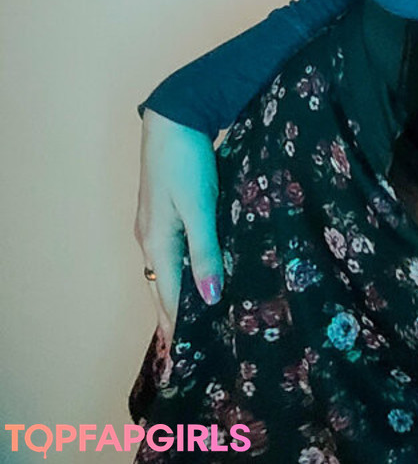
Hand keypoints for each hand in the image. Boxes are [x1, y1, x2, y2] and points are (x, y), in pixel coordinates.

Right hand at [133, 110, 223, 356]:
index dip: (178, 325)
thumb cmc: (186, 161)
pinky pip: (169, 252)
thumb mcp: (200, 207)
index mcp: (157, 241)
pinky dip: (178, 270)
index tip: (184, 357)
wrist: (174, 117)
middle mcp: (149, 237)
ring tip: (187, 321)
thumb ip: (206, 251)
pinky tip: (191, 272)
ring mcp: (154, 223)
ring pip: (164, 269)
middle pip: (161, 286)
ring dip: (174, 294)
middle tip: (182, 350)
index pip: (168, 295)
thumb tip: (210, 297)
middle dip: (171, 317)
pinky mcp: (164, 209)